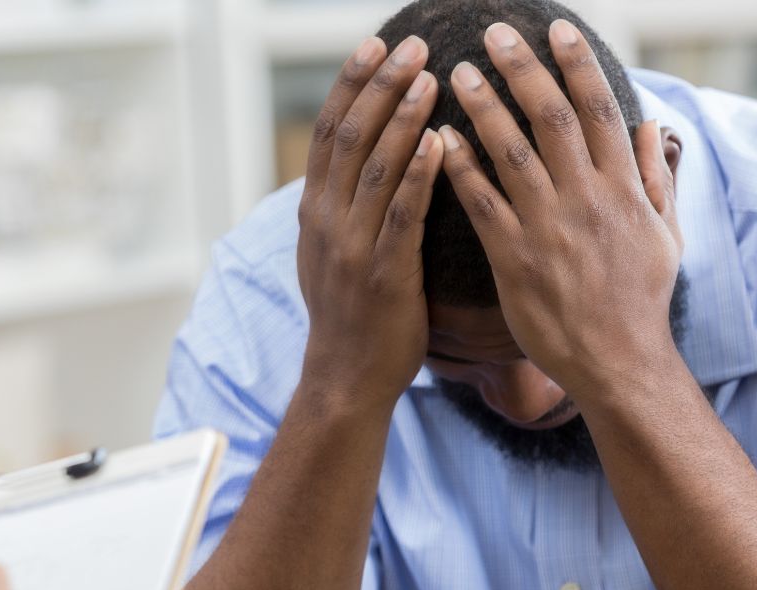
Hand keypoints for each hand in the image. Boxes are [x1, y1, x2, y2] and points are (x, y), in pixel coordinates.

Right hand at [297, 34, 444, 413]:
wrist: (346, 379)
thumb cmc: (353, 315)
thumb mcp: (332, 252)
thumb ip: (344, 206)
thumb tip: (360, 162)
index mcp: (315, 211)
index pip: (330, 132)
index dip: (352, 84)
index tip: (376, 44)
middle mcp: (326, 221)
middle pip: (350, 137)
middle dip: (380, 86)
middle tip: (414, 45)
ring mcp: (351, 247)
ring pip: (374, 168)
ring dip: (403, 118)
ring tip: (432, 77)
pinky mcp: (382, 274)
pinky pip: (401, 215)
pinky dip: (420, 175)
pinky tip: (442, 142)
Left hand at [439, 20, 682, 401]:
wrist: (619, 362)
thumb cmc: (641, 300)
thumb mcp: (666, 235)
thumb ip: (654, 178)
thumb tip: (649, 125)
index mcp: (623, 189)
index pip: (599, 110)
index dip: (577, 64)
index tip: (556, 29)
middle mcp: (587, 200)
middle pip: (552, 118)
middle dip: (522, 69)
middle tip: (494, 32)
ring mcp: (549, 228)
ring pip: (512, 153)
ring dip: (483, 106)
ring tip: (457, 72)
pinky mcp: (515, 259)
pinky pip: (482, 204)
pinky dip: (460, 168)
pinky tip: (437, 139)